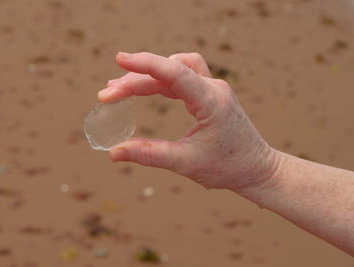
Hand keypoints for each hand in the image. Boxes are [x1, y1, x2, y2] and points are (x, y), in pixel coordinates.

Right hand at [98, 52, 279, 190]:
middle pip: (170, 70)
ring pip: (175, 70)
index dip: (146, 64)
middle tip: (108, 94)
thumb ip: (149, 155)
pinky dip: (160, 81)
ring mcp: (213, 89)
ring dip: (148, 76)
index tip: (120, 60)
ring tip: (120, 88)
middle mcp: (214, 88)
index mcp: (212, 102)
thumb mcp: (186, 163)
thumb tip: (114, 153)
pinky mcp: (209, 94)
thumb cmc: (228, 167)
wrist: (257, 169)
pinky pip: (181, 78)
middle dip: (137, 79)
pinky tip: (145, 88)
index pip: (175, 73)